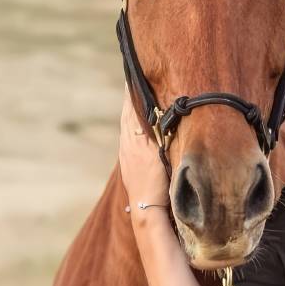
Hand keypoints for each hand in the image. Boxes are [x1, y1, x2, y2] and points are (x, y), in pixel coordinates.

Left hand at [119, 90, 169, 207]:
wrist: (147, 209)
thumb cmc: (157, 183)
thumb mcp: (158, 154)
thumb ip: (153, 133)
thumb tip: (146, 112)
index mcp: (134, 141)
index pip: (131, 110)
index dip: (132, 94)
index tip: (133, 76)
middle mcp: (127, 145)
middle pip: (126, 116)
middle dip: (129, 99)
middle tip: (132, 80)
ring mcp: (126, 155)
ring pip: (126, 127)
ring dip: (129, 111)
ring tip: (132, 98)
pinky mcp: (128, 164)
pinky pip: (127, 138)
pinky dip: (129, 126)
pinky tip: (133, 127)